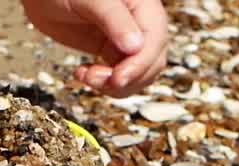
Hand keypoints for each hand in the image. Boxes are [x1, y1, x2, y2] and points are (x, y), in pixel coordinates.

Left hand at [22, 0, 168, 95]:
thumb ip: (114, 19)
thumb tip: (135, 47)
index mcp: (143, 5)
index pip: (154, 40)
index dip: (140, 64)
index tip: (118, 79)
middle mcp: (139, 23)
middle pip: (151, 61)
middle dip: (127, 78)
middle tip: (95, 79)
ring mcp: (126, 39)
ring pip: (138, 74)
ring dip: (116, 85)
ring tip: (87, 77)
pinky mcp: (111, 51)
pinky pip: (120, 75)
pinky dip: (105, 83)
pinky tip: (83, 73)